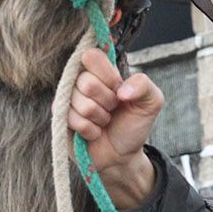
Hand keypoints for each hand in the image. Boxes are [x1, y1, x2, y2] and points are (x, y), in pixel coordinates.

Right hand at [66, 47, 163, 208]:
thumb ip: (143, 85)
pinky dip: (91, 130)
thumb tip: (122, 91)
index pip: (91, 56)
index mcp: (100, 71)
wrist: (122, 155)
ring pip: (81, 103)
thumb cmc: (133, 125)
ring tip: (104, 121)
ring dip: (100, 117)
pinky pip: (73, 120)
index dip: (107, 75)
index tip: (118, 88)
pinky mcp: (61, 119)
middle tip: (112, 108)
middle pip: (87, 82)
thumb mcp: (151, 102)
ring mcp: (69, 100)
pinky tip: (95, 132)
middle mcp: (81, 81)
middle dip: (107, 101)